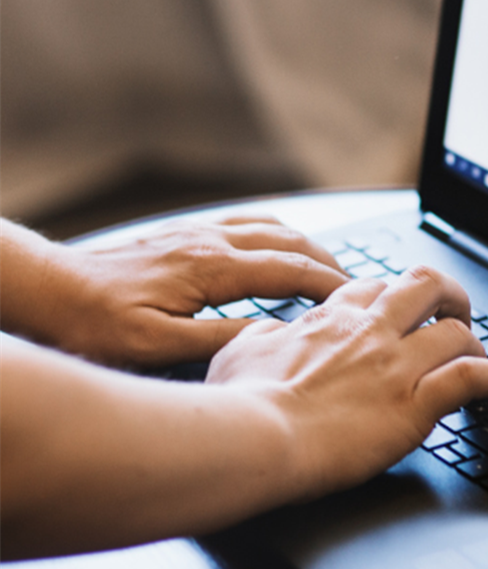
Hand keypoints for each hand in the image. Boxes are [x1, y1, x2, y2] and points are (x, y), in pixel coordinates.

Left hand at [17, 216, 349, 366]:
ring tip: (328, 266)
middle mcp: (210, 241)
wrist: (46, 290)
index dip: (331, 285)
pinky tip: (277, 244)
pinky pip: (244, 222)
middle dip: (330, 261)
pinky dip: (276, 232)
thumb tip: (275, 335)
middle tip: (357, 285)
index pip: (292, 270)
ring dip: (306, 244)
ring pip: (270, 226)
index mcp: (212, 268)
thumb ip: (223, 339)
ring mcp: (196, 232)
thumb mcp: (159, 347)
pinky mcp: (182, 233)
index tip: (359, 300)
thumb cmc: (93, 323)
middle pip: (290, 241)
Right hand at [206, 265, 487, 495]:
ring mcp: (396, 366)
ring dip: (473, 344)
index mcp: (330, 319)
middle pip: (426, 286)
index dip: (392, 297)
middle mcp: (370, 332)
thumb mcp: (239, 352)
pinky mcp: (415, 404)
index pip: (374, 288)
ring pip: (457, 331)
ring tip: (479, 358)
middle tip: (455, 313)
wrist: (252, 438)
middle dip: (448, 295)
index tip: (398, 313)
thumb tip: (272, 331)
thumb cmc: (238, 403)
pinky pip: (472, 377)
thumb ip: (265, 335)